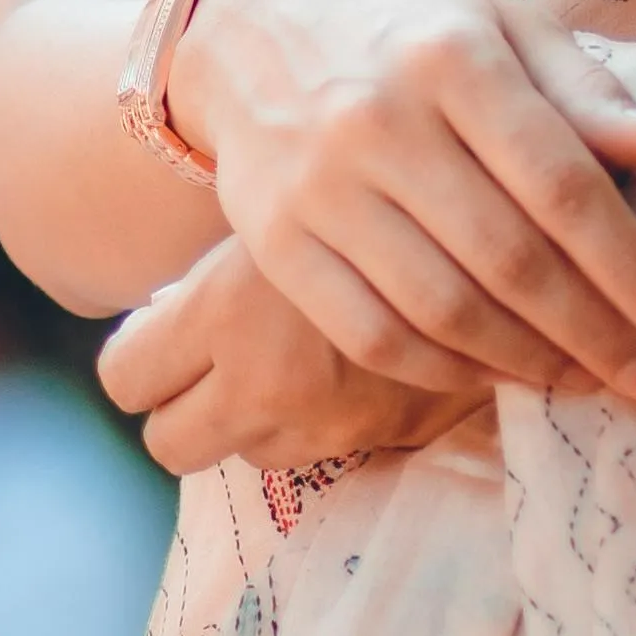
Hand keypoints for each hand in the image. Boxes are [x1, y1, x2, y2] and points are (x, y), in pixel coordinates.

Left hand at [101, 238, 490, 480]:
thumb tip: (161, 312)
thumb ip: (219, 272)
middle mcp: (262, 381)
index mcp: (223, 310)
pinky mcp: (381, 442)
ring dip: (259, 416)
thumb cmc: (372, 181)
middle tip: (214, 362)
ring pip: (248, 454)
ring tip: (293, 355)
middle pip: (170, 443)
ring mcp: (321, 425)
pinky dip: (323, 420)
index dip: (139, 357)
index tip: (163, 334)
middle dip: (185, 408)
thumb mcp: (283, 202)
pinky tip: (348, 367)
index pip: (126, 376)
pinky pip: (321, 451)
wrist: (509, 221)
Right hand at [176, 0, 635, 408]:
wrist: (252, 34)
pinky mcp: (275, 245)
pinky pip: (372, 335)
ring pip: (441, 309)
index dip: (628, 263)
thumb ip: (583, 89)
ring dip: (527, 363)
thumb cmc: (410, 34)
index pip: (559, 181)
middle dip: (592, 332)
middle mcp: (379, 122)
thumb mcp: (502, 27)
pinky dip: (444, 371)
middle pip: (506, 258)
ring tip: (586, 381)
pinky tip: (498, 375)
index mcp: (452, 58)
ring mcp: (319, 189)